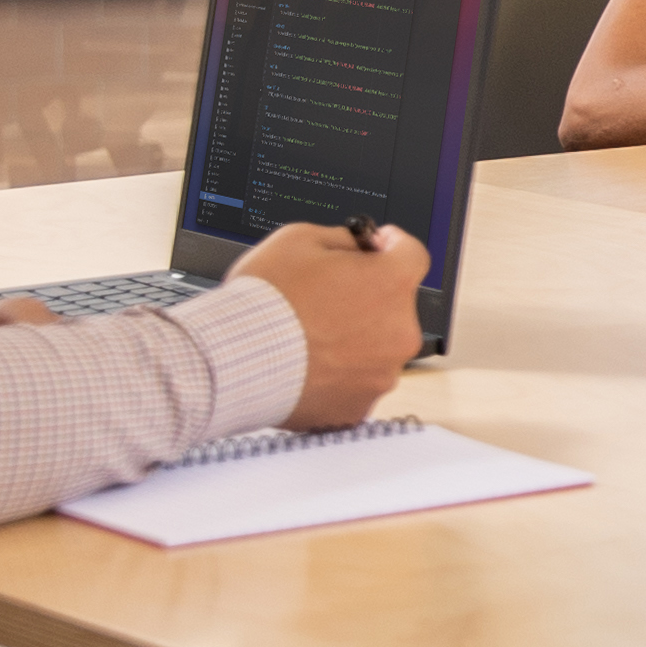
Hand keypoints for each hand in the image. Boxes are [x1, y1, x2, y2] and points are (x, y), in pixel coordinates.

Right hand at [230, 222, 431, 429]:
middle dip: (367, 297)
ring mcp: (382, 374)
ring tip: (308, 335)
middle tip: (326, 296)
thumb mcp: (298, 239)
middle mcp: (400, 331)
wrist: (232, 360)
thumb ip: (340, 239)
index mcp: (392, 283)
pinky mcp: (359, 407)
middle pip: (393, 305)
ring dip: (353, 339)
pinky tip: (308, 364)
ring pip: (376, 348)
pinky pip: (355, 383)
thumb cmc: (265, 302)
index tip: (377, 247)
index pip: (413, 254)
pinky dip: (338, 375)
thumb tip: (354, 246)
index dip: (392, 245)